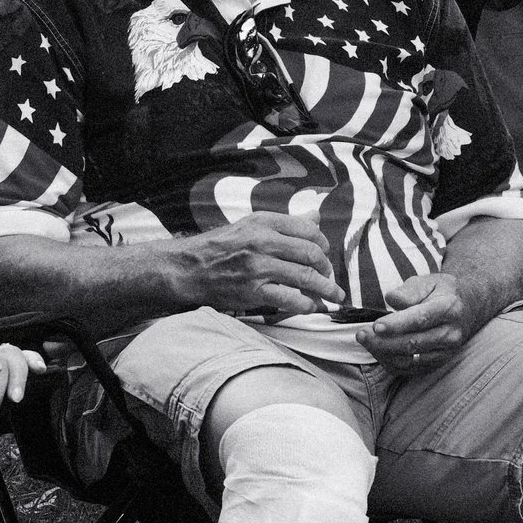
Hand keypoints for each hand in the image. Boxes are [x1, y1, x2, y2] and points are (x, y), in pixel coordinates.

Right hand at [169, 212, 344, 318]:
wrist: (188, 269)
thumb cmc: (219, 248)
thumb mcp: (251, 226)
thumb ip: (285, 223)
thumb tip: (316, 215)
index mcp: (263, 222)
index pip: (308, 229)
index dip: (323, 244)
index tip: (325, 255)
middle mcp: (262, 241)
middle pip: (311, 253)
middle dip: (327, 269)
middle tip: (330, 279)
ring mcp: (258, 267)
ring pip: (306, 277)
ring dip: (326, 289)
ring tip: (333, 297)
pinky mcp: (253, 291)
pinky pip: (290, 299)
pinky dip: (305, 305)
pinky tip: (310, 307)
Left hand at [357, 273, 496, 374]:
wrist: (467, 309)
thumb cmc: (441, 292)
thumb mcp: (428, 280)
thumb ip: (409, 290)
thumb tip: (392, 299)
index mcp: (449, 308)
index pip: (421, 319)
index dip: (397, 324)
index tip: (376, 326)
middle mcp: (451, 333)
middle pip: (414, 343)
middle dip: (383, 342)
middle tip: (361, 334)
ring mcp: (446, 352)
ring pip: (410, 360)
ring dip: (384, 353)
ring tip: (365, 340)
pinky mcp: (438, 363)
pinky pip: (410, 369)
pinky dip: (390, 362)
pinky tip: (378, 350)